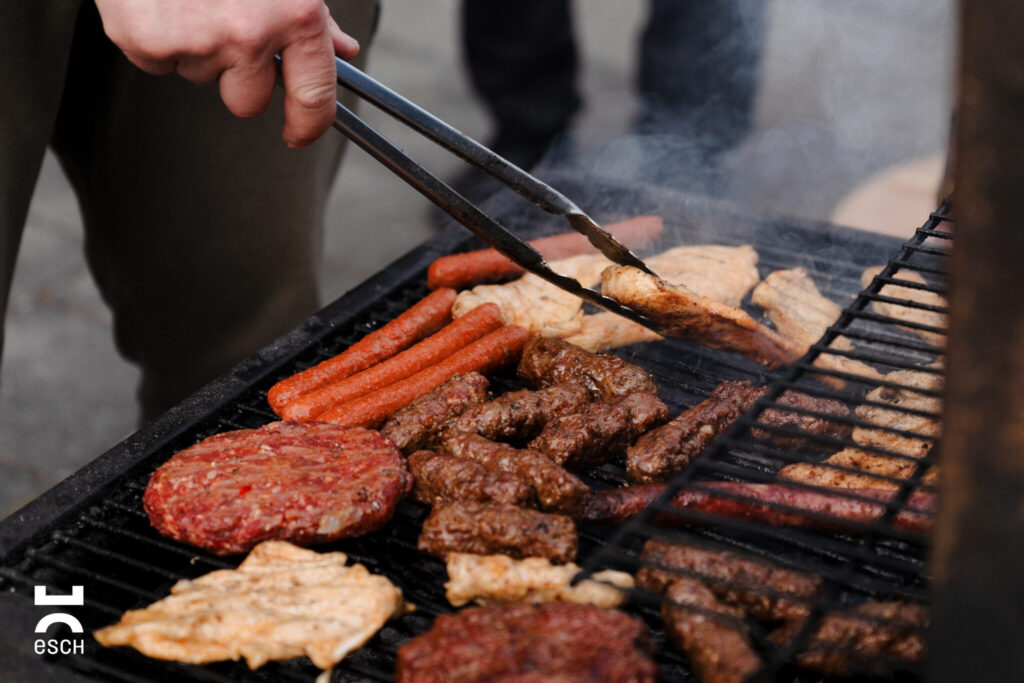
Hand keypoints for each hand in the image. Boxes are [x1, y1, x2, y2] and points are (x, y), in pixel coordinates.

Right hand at [94, 0, 358, 146]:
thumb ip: (314, 17)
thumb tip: (342, 51)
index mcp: (295, 15)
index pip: (313, 98)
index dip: (308, 126)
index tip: (299, 134)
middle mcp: (247, 34)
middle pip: (247, 103)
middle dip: (238, 77)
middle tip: (225, 26)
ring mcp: (194, 42)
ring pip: (201, 77)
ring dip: (197, 48)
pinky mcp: (145, 41)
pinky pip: (158, 63)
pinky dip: (158, 37)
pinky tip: (162, 1)